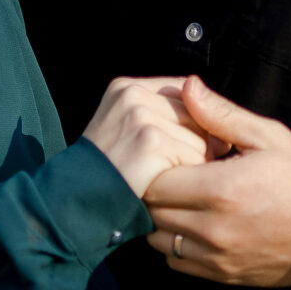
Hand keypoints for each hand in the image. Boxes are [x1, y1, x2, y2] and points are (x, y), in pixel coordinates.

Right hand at [82, 76, 221, 198]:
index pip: (186, 93)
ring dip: (192, 166)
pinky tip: (161, 186)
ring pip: (201, 139)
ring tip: (160, 176)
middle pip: (198, 116)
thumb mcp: (126, 129)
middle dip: (196, 144)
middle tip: (167, 166)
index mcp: (127, 87)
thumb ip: (162, 114)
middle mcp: (134, 94)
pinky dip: (186, 180)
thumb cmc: (109, 171)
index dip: (194, 123)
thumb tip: (215, 122)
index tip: (182, 146)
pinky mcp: (150, 142)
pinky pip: (195, 159)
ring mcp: (141, 117)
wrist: (74, 201)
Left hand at [141, 77, 290, 286]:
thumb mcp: (268, 136)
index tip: (167, 157)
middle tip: (172, 175)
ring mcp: (217, 256)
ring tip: (182, 201)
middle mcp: (214, 228)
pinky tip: (194, 225)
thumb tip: (188, 87)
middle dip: (155, 191)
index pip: (155, 182)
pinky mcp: (223, 275)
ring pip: (158, 239)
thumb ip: (221, 114)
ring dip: (162, 219)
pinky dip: (176, 244)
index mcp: (222, 189)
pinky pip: (176, 261)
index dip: (154, 167)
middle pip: (152, 211)